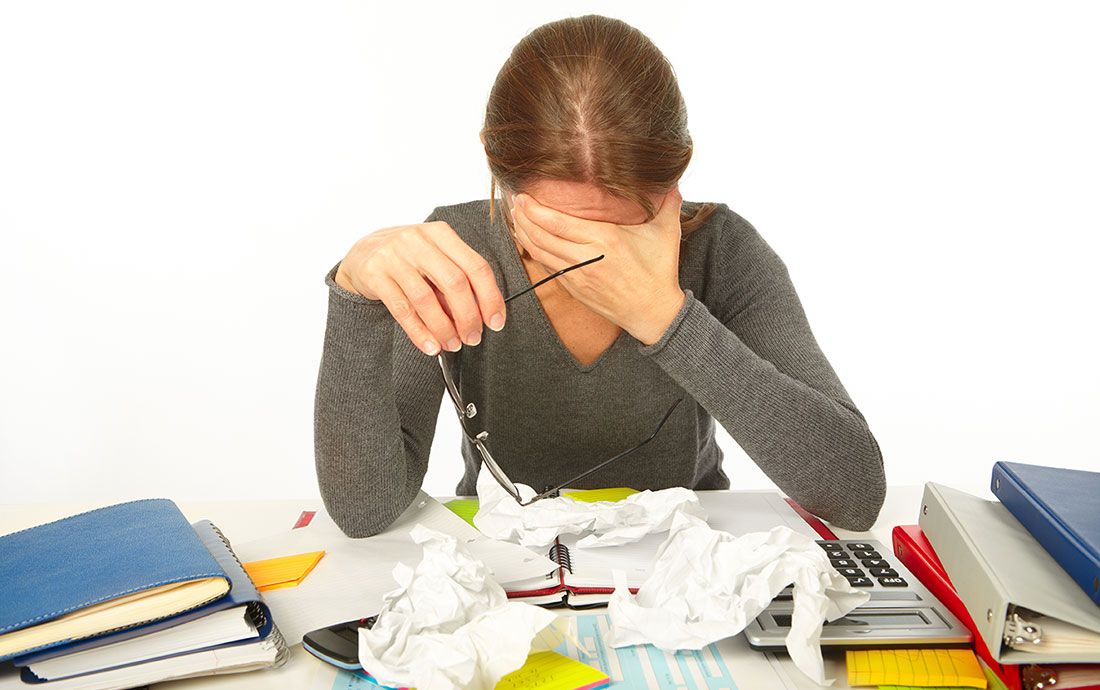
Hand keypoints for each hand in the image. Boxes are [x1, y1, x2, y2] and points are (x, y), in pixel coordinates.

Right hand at [335, 220, 505, 355]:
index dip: (490, 297)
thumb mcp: (435, 258)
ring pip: (426, 299)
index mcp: (441, 234)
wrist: (363, 252)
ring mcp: (393, 256)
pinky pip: (402, 310)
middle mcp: (417, 240)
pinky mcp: (374, 274)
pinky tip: (431, 346)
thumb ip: (456, 280)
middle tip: (473, 338)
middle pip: (454, 283)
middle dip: (469, 316)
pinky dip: (419, 332)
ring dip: (444, 328)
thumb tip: (479, 316)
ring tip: (453, 345)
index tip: (496, 322)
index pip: (475, 266)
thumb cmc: (409, 259)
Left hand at [511, 186, 686, 344]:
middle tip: (514, 204)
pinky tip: (529, 242)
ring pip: (540, 253)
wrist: (654, 313)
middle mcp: (587, 258)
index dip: (535, 210)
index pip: (558, 223)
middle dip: (523, 219)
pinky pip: (547, 268)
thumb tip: (673, 180)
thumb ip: (668, 204)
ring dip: (524, 235)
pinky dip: (534, 252)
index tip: (523, 197)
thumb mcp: (666, 235)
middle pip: (542, 236)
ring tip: (516, 219)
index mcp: (605, 240)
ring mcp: (578, 276)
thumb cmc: (659, 272)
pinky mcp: (575, 289)